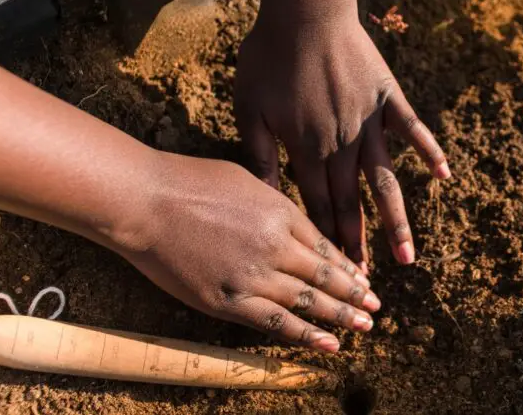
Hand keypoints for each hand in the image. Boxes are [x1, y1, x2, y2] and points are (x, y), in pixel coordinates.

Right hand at [121, 153, 379, 351]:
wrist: (146, 202)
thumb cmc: (188, 182)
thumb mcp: (244, 179)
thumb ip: (273, 203)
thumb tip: (290, 220)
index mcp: (281, 212)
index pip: (323, 246)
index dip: (346, 265)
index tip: (363, 278)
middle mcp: (276, 246)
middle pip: (324, 275)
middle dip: (354, 293)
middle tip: (376, 306)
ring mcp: (253, 276)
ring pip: (308, 301)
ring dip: (340, 315)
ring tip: (364, 326)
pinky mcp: (228, 301)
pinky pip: (275, 322)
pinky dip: (306, 334)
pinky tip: (329, 344)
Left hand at [234, 9, 449, 269]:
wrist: (304, 11)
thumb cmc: (268, 56)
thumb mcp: (249, 107)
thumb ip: (258, 155)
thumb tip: (264, 198)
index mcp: (306, 149)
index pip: (316, 206)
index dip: (324, 240)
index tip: (332, 273)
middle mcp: (342, 144)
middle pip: (350, 203)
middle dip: (356, 244)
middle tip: (365, 282)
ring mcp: (369, 122)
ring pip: (384, 181)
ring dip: (395, 221)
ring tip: (407, 257)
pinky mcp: (388, 97)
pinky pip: (413, 129)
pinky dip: (430, 152)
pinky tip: (445, 176)